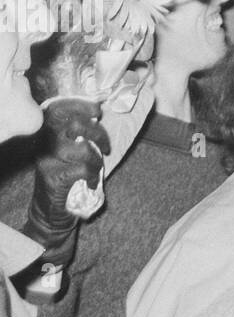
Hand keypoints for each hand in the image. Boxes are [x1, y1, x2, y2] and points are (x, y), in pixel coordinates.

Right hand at [24, 98, 110, 253]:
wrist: (50, 211)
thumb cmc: (65, 177)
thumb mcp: (69, 150)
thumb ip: (77, 132)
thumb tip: (97, 113)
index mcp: (47, 134)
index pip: (60, 110)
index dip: (79, 105)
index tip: (96, 109)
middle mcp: (43, 145)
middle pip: (75, 125)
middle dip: (98, 132)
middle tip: (106, 145)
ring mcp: (47, 161)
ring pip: (81, 148)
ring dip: (96, 158)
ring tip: (96, 167)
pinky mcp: (53, 178)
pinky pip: (83, 169)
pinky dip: (93, 175)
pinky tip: (91, 182)